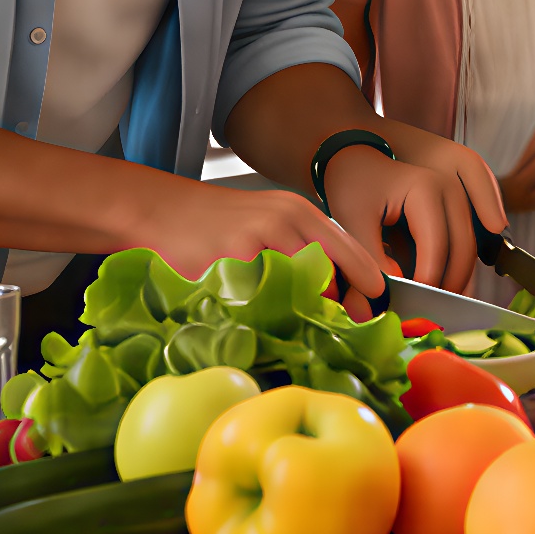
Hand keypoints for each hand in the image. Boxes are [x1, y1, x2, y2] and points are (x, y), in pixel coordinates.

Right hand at [139, 185, 388, 319]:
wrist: (161, 209)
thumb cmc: (221, 222)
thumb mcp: (272, 221)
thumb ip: (305, 248)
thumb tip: (343, 294)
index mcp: (299, 212)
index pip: (350, 252)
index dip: (366, 283)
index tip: (373, 307)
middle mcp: (283, 222)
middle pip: (329, 276)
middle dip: (335, 304)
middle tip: (332, 324)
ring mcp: (255, 242)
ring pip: (296, 292)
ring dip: (298, 313)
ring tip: (288, 320)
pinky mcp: (227, 263)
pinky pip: (257, 302)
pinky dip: (261, 315)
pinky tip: (253, 316)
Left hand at [322, 139, 485, 295]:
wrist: (356, 161)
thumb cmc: (352, 186)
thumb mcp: (351, 219)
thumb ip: (369, 256)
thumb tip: (390, 290)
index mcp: (427, 188)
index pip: (438, 242)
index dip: (429, 276)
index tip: (413, 303)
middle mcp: (451, 191)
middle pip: (464, 246)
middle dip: (453, 282)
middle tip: (432, 311)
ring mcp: (457, 200)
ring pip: (470, 247)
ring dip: (460, 279)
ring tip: (440, 306)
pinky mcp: (455, 211)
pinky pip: (464, 244)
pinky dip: (456, 269)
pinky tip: (442, 290)